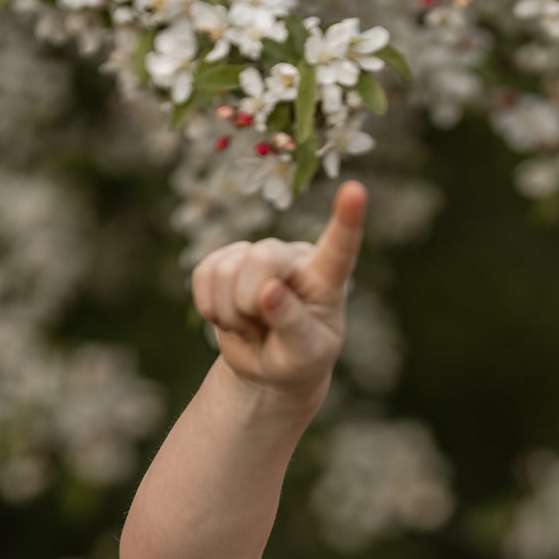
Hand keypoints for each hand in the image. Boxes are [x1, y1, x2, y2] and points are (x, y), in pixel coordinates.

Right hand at [189, 178, 367, 408]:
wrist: (269, 367)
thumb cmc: (299, 360)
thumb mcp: (305, 354)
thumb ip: (293, 324)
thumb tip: (268, 290)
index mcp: (325, 278)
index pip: (338, 249)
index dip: (346, 222)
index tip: (356, 192)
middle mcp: (292, 257)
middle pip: (261, 257)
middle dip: (250, 302)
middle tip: (259, 331)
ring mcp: (257, 254)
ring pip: (225, 269)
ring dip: (230, 314)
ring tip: (252, 329)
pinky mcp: (225, 260)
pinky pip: (202, 274)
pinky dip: (209, 306)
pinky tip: (230, 319)